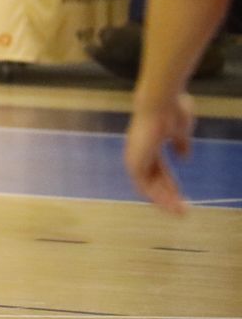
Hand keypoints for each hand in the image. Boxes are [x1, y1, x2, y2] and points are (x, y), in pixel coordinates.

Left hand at [125, 93, 194, 213]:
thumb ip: (180, 144)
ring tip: (181, 212)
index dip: (171, 184)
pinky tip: (170, 206)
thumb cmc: (171, 112)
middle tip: (184, 210)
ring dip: (164, 200)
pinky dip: (157, 197)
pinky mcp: (134, 163)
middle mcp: (139, 153)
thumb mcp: (179, 131)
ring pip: (148, 187)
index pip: (159, 171)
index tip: (183, 197)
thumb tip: (183, 158)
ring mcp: (135, 158)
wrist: (160, 106)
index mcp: (149, 145)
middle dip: (169, 196)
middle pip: (154, 181)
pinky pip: (144, 187)